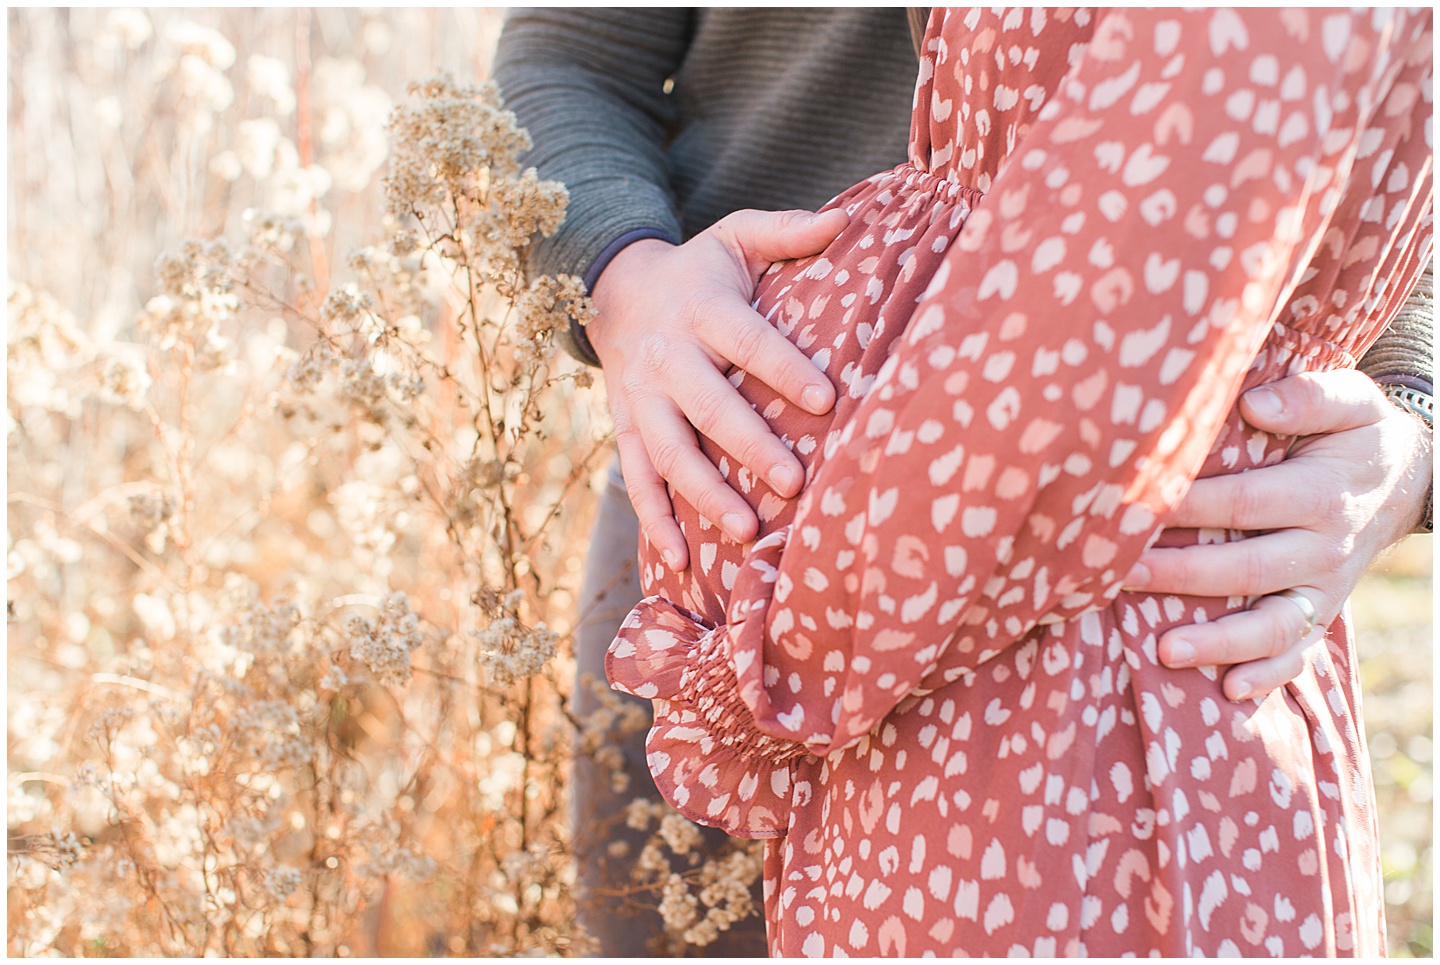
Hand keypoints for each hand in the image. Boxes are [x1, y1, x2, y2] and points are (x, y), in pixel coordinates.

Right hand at [586, 208, 848, 570]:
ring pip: (670, 452)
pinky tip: (681, 559)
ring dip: (705, 495)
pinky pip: (636, 480)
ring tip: (747, 532)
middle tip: (795, 482)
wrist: (615, 290)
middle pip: (708, 406)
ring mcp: (640, 398)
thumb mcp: (736, 237)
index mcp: (702, 309)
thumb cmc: (700, 270)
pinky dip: (654, 521)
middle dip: (749, 446)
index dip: (785, 369)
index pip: (748, 342)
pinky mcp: (625, 428)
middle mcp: (667, 357)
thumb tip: (847, 219)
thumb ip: (787, 231)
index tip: (826, 401)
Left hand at [1122, 368, 1431, 700]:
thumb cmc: (1356, 433)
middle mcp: (1324, 548)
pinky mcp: (1322, 612)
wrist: (1408, 478)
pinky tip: (1228, 689)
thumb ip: (1309, 397)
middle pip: (1245, 569)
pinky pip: (1300, 653)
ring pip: (1271, 626)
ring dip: (1218, 642)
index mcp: (1321, 494)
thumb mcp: (1351, 400)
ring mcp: (1324, 588)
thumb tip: (1254, 403)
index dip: (1187, 506)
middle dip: (1181, 574)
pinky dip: (1269, 676)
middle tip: (1121, 574)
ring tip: (1163, 650)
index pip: (1242, 503)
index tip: (1131, 506)